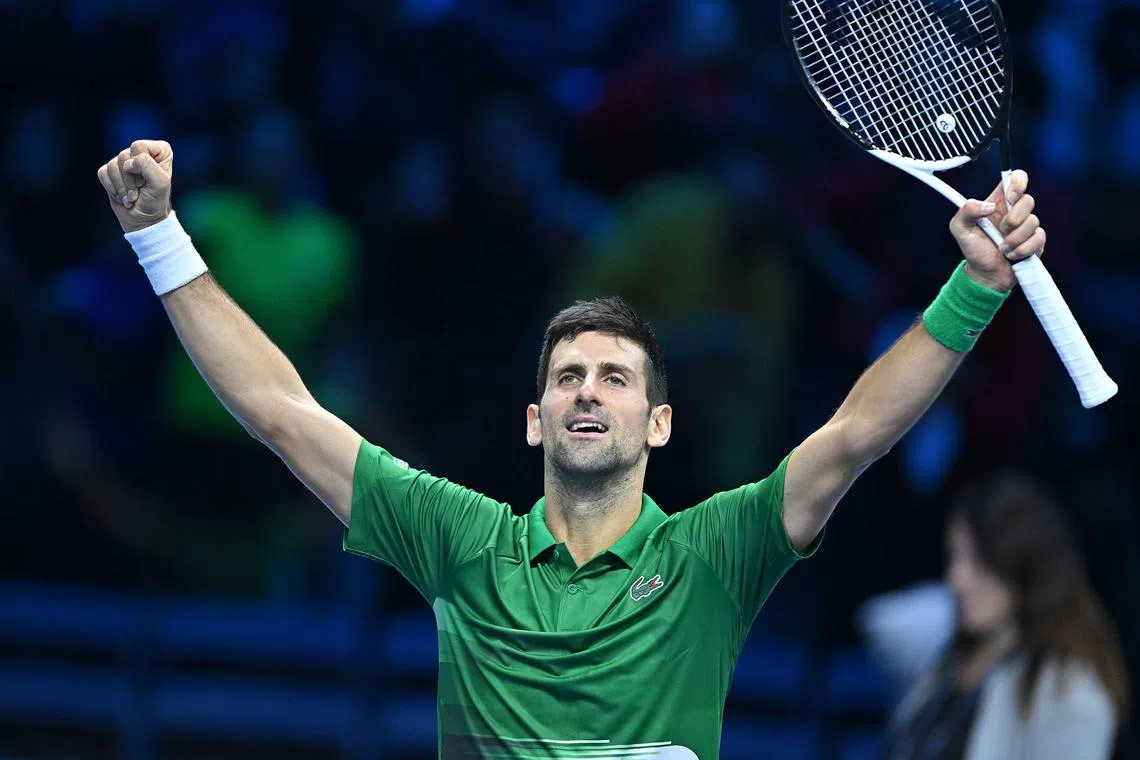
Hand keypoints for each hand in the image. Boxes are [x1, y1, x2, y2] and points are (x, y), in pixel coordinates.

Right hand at [96, 140, 173, 232]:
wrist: (142, 220)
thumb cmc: (155, 201)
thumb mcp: (159, 183)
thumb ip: (147, 165)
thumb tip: (127, 163)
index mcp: (159, 151)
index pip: (139, 146)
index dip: (141, 165)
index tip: (148, 180)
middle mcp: (141, 152)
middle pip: (124, 155)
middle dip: (131, 179)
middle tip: (139, 190)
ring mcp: (124, 161)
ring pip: (113, 164)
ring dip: (122, 186)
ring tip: (132, 196)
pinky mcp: (110, 171)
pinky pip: (103, 172)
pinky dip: (112, 188)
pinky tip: (122, 196)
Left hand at [949, 169, 1045, 291]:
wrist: (985, 274)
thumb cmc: (974, 249)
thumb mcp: (959, 228)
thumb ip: (966, 211)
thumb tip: (988, 206)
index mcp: (999, 202)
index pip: (1016, 179)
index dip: (1018, 182)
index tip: (1010, 197)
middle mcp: (1015, 211)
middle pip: (1029, 200)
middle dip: (1013, 219)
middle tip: (1001, 230)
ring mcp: (1027, 226)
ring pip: (1033, 222)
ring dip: (1014, 239)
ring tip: (1002, 248)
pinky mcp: (1036, 241)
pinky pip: (1038, 239)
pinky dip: (1022, 249)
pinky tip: (1011, 255)